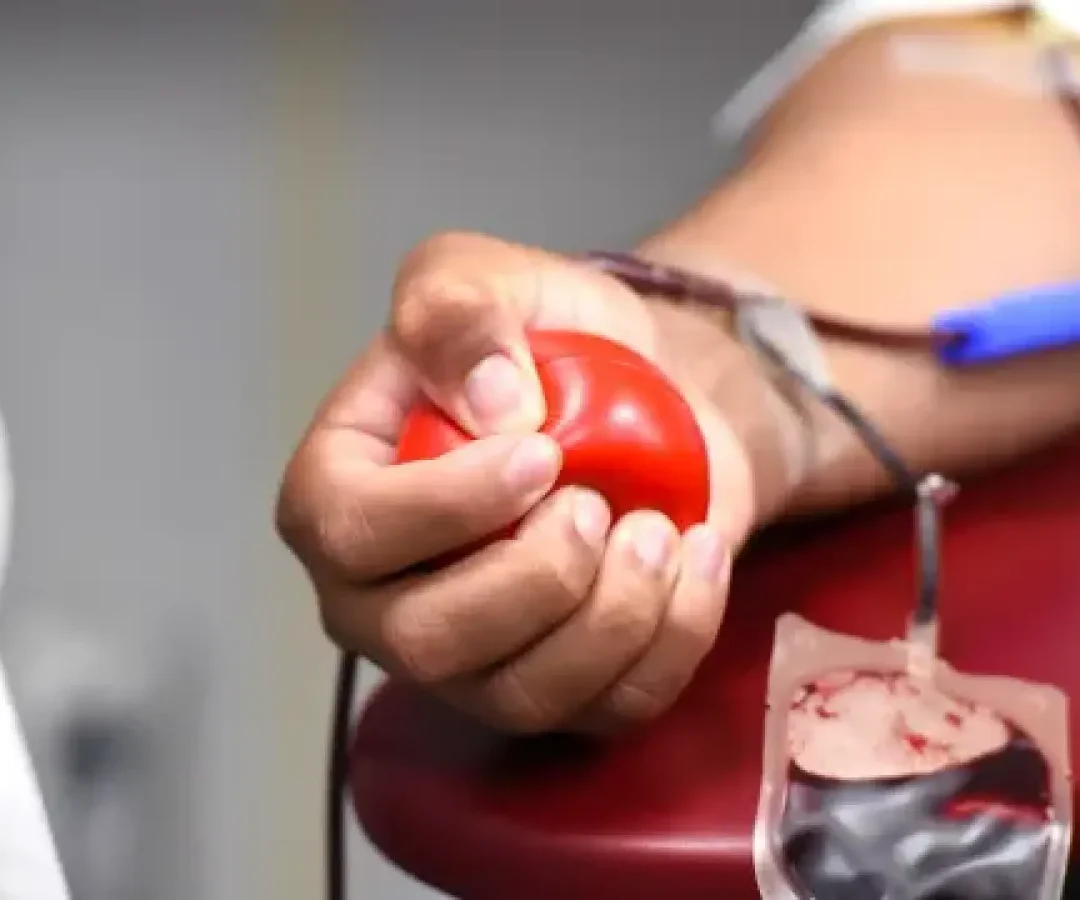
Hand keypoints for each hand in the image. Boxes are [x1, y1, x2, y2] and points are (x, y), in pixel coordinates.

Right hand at [276, 232, 760, 733]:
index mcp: (338, 494)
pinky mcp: (559, 686)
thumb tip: (491, 408)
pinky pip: (606, 708)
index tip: (540, 451)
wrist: (647, 394)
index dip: (444, 506)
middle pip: (426, 643)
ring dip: (611, 616)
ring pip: (520, 693)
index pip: (348, 533)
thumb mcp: (487, 276)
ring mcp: (473, 656)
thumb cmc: (550, 341)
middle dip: (532, 578)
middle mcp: (384, 595)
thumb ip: (455, 307)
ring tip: (658, 531)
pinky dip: (670, 640)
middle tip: (598, 505)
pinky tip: (696, 560)